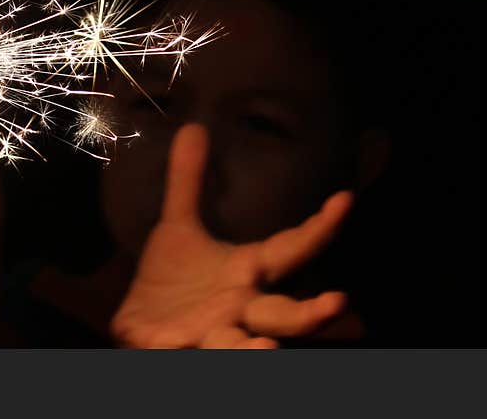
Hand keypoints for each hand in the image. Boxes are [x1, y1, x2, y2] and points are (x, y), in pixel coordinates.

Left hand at [111, 124, 352, 348]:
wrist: (142, 326)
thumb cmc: (172, 281)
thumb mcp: (178, 228)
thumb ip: (188, 182)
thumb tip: (193, 126)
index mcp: (247, 274)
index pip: (292, 249)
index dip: (319, 227)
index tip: (344, 199)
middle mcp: (244, 309)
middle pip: (286, 315)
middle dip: (312, 314)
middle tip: (338, 302)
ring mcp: (220, 336)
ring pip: (250, 347)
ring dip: (260, 349)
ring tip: (268, 348)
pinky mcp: (186, 352)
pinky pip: (204, 359)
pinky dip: (213, 359)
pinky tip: (207, 350)